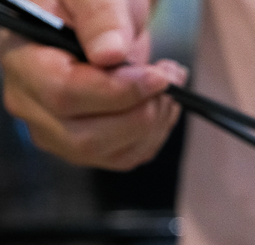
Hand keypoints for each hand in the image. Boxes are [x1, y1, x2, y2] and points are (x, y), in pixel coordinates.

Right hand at [0, 0, 187, 169]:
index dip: (118, 92)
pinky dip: (155, 133)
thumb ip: (100, 17)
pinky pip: (127, 156)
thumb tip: (110, 54)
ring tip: (169, 83)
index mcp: (22, 59)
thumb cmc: (90, 5)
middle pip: (86, 136)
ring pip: (111, 153)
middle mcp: (30, 103)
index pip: (64, 94)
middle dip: (142, 112)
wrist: (100, 21)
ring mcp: (56, 132)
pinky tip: (160, 102)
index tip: (157, 77)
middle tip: (169, 76)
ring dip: (155, 123)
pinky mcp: (86, 146)